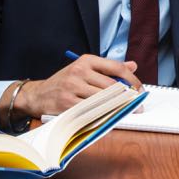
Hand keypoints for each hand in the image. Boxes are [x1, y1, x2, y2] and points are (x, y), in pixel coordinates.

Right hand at [18, 54, 138, 118]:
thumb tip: (133, 66)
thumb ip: (109, 68)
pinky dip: (103, 116)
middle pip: (112, 85)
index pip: (116, 67)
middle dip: (128, 97)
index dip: (132, 80)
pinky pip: (91, 112)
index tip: (140, 90)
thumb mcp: (85, 69)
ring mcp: (72, 88)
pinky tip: (109, 117)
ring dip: (118, 107)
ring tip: (126, 111)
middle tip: (137, 105)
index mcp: (86, 60)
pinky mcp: (67, 104)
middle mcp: (79, 71)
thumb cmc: (65, 83)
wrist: (38, 95)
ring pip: (104, 100)